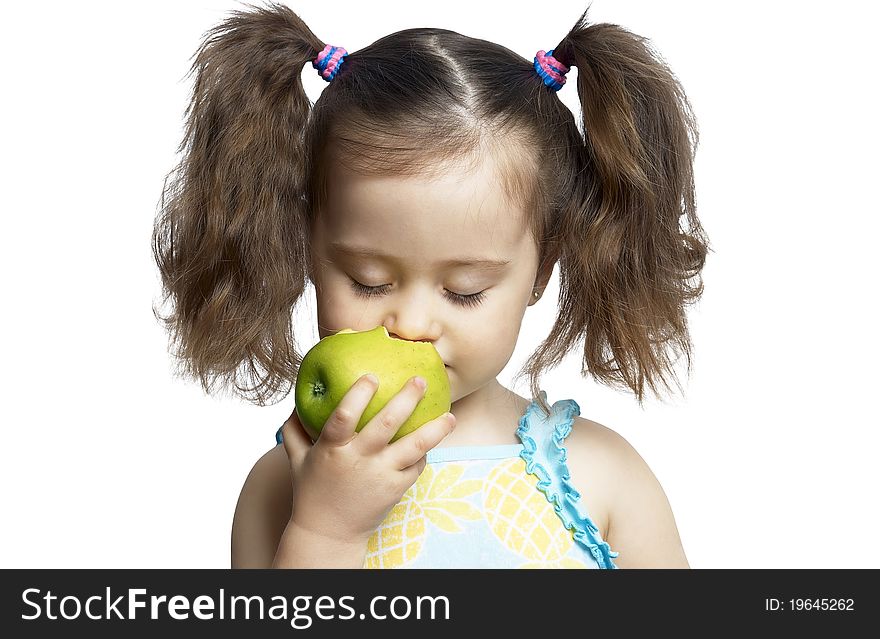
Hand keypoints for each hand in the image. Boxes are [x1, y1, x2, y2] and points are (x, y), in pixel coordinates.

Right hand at [278, 374, 455, 544]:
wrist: (329, 534)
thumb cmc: (312, 491)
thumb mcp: (297, 459)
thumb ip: (294, 429)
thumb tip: (297, 400)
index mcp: (332, 449)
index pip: (344, 416)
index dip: (359, 394)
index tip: (372, 376)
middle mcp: (359, 460)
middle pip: (387, 424)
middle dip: (407, 398)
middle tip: (420, 380)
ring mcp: (380, 475)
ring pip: (414, 447)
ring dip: (435, 429)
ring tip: (450, 415)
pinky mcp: (396, 489)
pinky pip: (416, 465)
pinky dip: (425, 451)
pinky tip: (433, 439)